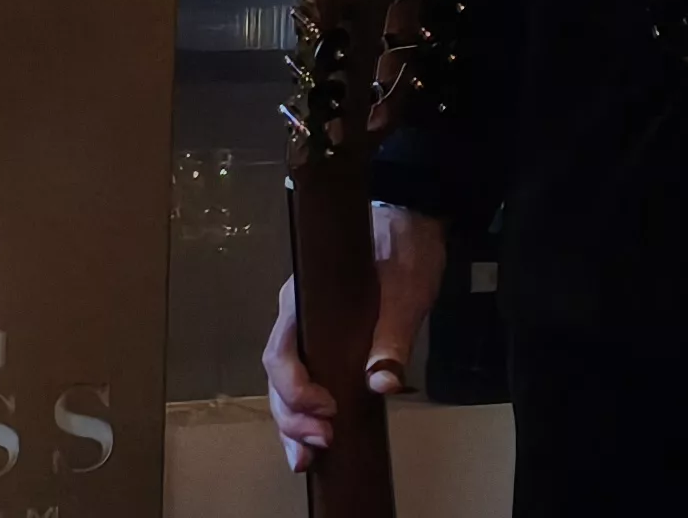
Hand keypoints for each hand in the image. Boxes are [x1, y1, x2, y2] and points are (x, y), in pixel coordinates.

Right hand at [264, 203, 445, 469]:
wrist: (410, 226)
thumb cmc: (403, 251)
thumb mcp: (406, 290)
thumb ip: (392, 335)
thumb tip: (382, 383)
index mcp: (304, 300)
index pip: (282, 352)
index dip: (295, 387)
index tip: (326, 409)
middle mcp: (297, 320)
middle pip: (277, 377)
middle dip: (292, 416)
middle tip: (320, 445)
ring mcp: (308, 335)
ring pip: (284, 387)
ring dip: (292, 424)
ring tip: (306, 460)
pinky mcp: (326, 348)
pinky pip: (304, 385)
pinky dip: (305, 417)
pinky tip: (313, 446)